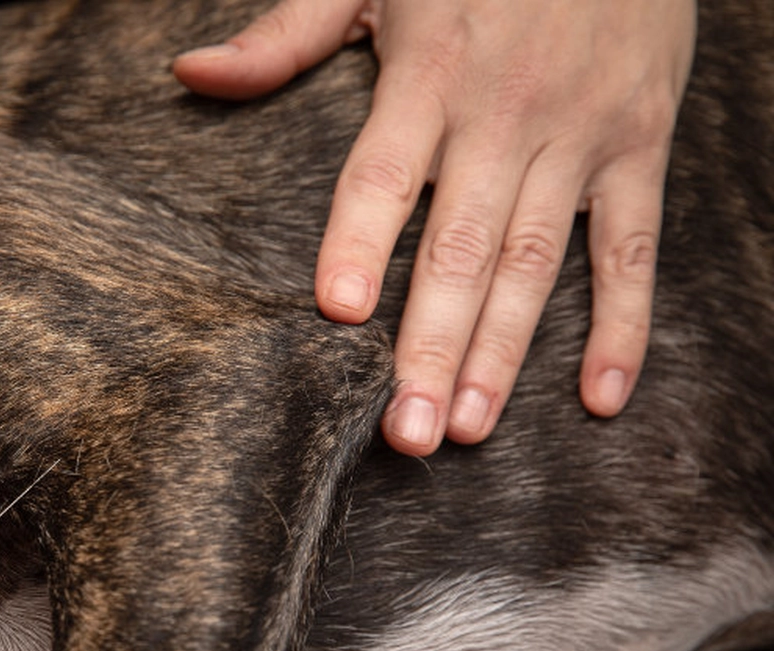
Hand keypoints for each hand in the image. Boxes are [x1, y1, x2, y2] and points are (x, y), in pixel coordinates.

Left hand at [174, 0, 695, 453]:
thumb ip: (283, 35)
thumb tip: (189, 72)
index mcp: (428, 74)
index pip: (382, 175)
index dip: (359, 242)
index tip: (337, 312)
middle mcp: (502, 114)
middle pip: (459, 248)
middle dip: (430, 346)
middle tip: (406, 432)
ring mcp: (577, 134)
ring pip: (533, 262)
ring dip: (501, 353)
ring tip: (466, 428)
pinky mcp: (640, 142)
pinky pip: (632, 246)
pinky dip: (624, 324)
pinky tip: (598, 398)